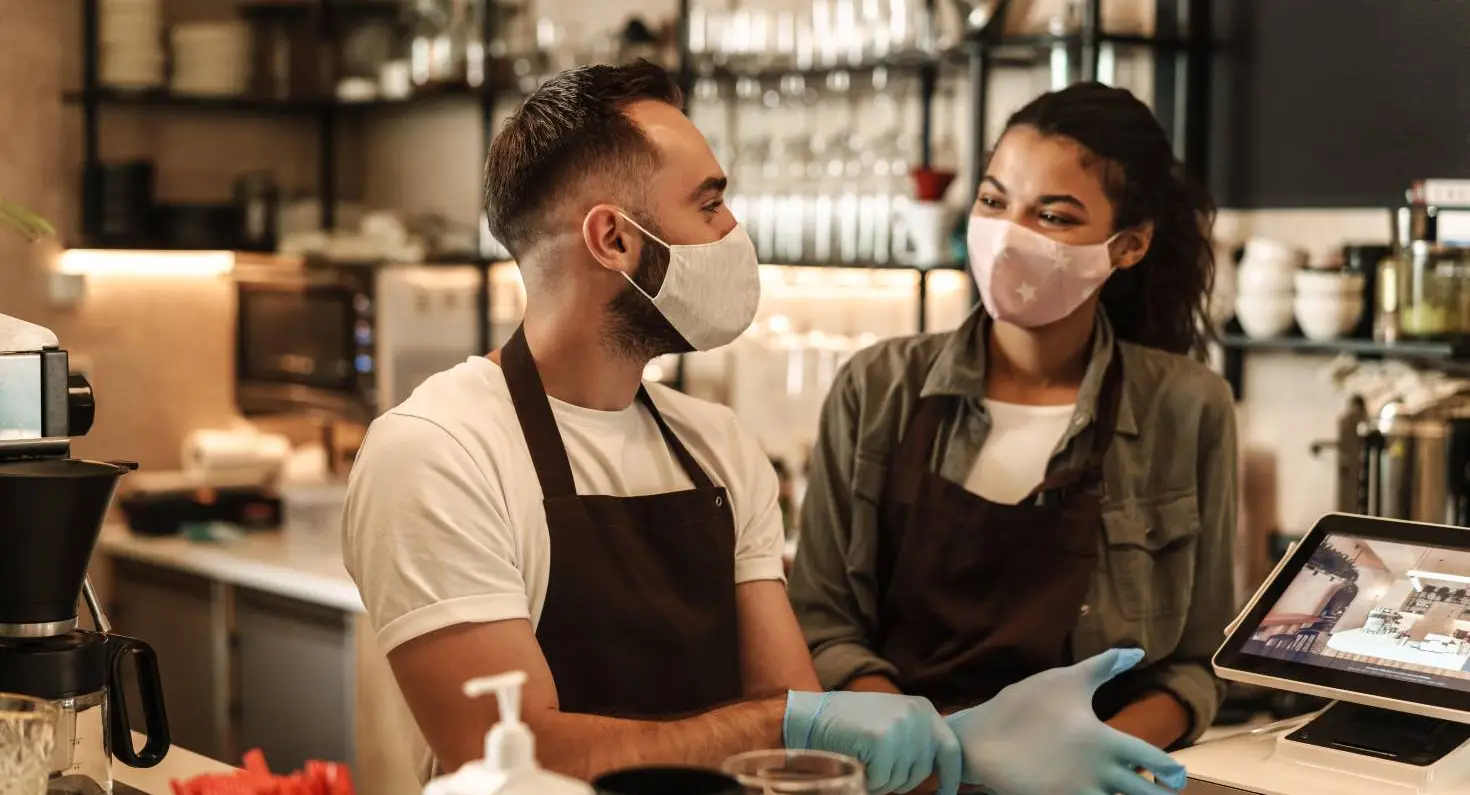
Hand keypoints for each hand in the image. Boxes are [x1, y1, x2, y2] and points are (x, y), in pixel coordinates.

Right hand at [786, 691, 961, 794]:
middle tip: (879, 774)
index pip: (951, 750)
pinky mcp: (882, 740)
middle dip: (903, 783)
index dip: (951, 777)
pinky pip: (882, 780)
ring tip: (864, 763)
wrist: (812, 716)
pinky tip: (855, 763)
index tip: (945, 793)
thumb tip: (939, 770)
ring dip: (883, 782)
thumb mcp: (893, 721)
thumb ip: (918, 738)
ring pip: (902, 780)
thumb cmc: (851, 724)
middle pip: (923, 770)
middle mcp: (917, 715)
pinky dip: (868, 781)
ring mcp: (900, 727)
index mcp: (923, 709)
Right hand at [944, 649, 1187, 794]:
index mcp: (1105, 740)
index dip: (1171, 771)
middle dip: (1158, 794)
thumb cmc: (1025, 705)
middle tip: (1161, 791)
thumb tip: (1136, 651)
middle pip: (1145, 794)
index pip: (1154, 761)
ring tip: (1128, 794)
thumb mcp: (1065, 679)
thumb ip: (1103, 666)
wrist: (981, 738)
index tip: (1175, 775)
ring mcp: (1078, 791)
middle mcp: (1098, 771)